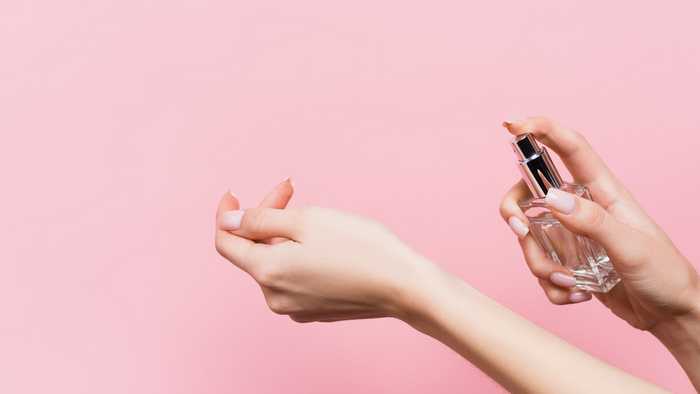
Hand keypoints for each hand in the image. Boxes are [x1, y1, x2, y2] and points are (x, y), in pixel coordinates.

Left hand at [214, 183, 433, 322]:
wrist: (404, 287)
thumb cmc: (360, 248)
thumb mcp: (308, 220)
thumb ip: (260, 219)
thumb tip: (227, 222)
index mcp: (267, 272)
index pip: (226, 243)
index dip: (225, 214)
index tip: (234, 193)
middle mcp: (274, 296)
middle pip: (254, 249)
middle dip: (266, 216)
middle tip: (291, 187)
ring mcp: (294, 307)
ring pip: (274, 263)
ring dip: (284, 235)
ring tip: (314, 216)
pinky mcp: (314, 311)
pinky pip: (293, 277)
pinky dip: (298, 255)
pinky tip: (324, 243)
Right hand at [499, 117, 698, 333]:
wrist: (672, 314)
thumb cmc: (665, 275)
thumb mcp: (632, 248)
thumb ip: (593, 221)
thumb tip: (552, 198)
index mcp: (603, 193)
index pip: (570, 149)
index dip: (542, 130)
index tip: (513, 124)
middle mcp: (581, 209)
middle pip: (529, 193)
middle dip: (515, 212)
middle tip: (520, 231)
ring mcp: (571, 236)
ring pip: (529, 237)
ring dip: (540, 264)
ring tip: (571, 283)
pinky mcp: (567, 262)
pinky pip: (540, 269)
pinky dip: (551, 287)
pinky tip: (577, 294)